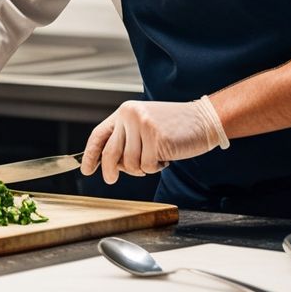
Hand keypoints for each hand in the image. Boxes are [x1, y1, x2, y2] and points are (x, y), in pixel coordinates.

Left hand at [80, 96, 229, 183]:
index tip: (86, 170)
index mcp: (125, 111)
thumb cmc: (175, 127)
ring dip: (142, 169)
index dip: (90, 155)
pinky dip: (156, 168)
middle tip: (111, 180)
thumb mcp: (144, 126)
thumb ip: (126, 140)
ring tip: (156, 158)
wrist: (204, 119)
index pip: (99, 135)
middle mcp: (130, 116)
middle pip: (110, 153)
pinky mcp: (156, 139)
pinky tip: (166, 157)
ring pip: (129, 163)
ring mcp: (142, 126)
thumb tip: (107, 164)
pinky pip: (147, 166)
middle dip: (109, 171)